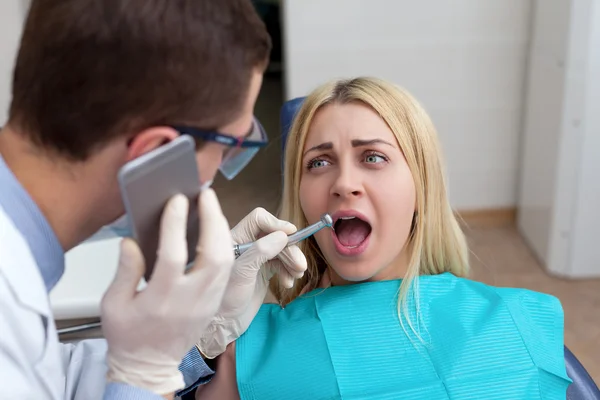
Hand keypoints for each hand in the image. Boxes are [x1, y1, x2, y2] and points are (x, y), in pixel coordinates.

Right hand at [101, 189, 233, 394]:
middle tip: (206, 196)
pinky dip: (225, 246)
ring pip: (226, 262)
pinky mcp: (214, 304)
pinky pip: (227, 271)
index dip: (176, 225)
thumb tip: (131, 241)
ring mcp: (207, 303)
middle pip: (213, 256)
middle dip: (213, 220)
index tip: (177, 200)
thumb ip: (124, 271)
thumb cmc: (129, 336)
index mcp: (160, 299)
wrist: (149, 366)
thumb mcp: (113, 304)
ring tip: (212, 207)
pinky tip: (216, 230)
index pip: (174, 256)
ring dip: (222, 231)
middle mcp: (190, 300)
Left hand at [196, 207, 306, 358]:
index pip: (258, 219)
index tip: (291, 234)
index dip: (276, 223)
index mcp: (234, 239)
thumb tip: (283, 235)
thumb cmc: (224, 300)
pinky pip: (282, 263)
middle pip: (274, 235)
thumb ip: (260, 252)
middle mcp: (246, 245)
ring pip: (281, 249)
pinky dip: (289, 270)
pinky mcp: (264, 270)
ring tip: (296, 275)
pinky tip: (288, 283)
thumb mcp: (241, 274)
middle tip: (299, 265)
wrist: (222, 326)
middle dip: (289, 248)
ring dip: (292, 260)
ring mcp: (256, 258)